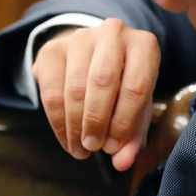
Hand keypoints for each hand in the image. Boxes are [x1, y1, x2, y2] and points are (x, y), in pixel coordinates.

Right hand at [33, 19, 159, 171]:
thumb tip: (122, 162)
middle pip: (102, 82)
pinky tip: (66, 139)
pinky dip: (58, 122)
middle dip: (96, 121)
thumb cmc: (123, 87)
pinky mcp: (52, 49)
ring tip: (80, 149)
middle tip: (93, 147)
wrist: (93, 58)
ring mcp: (80, 37)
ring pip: (74, 88)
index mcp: (143, 45)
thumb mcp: (136, 108)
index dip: (124, 122)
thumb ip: (133, 136)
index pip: (135, 86)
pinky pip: (51, 91)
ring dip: (75, 126)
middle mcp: (113, 33)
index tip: (114, 147)